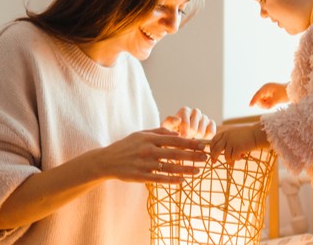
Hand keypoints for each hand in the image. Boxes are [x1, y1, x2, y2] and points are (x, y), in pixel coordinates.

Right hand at [89, 128, 207, 184]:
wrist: (107, 160)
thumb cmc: (127, 146)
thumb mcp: (141, 134)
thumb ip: (159, 132)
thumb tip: (177, 132)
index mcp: (149, 138)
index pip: (175, 140)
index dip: (190, 142)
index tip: (202, 145)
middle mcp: (148, 150)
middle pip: (175, 153)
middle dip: (193, 156)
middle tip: (206, 158)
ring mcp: (144, 164)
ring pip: (169, 167)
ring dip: (185, 169)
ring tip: (198, 171)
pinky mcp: (140, 176)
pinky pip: (159, 179)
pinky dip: (172, 180)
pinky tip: (182, 181)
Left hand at [161, 107, 216, 138]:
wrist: (178, 136)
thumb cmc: (170, 132)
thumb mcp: (166, 127)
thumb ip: (169, 122)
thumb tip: (178, 120)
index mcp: (184, 111)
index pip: (186, 123)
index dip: (182, 134)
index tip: (181, 140)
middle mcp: (195, 112)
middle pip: (194, 129)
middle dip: (188, 138)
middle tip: (184, 143)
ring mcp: (204, 118)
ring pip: (202, 132)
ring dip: (195, 140)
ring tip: (190, 143)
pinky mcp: (211, 124)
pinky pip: (211, 132)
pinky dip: (206, 139)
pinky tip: (200, 143)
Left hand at [209, 123, 270, 163]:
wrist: (257, 134)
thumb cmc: (248, 136)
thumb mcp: (235, 134)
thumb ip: (227, 141)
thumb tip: (222, 153)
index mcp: (226, 133)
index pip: (214, 140)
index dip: (211, 147)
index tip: (212, 153)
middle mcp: (227, 137)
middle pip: (216, 149)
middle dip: (214, 157)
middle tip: (213, 162)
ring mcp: (232, 142)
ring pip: (226, 156)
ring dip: (230, 160)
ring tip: (235, 160)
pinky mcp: (237, 148)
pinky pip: (233, 158)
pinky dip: (237, 158)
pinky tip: (242, 155)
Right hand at [249, 83, 289, 108]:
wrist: (292, 91)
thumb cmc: (286, 92)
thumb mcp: (279, 98)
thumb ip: (271, 102)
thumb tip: (266, 106)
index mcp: (266, 88)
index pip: (258, 95)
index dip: (253, 101)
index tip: (250, 106)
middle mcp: (264, 90)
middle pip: (258, 100)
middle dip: (262, 104)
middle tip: (270, 106)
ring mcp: (266, 94)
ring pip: (261, 103)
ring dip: (265, 106)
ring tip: (273, 104)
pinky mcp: (268, 97)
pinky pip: (264, 104)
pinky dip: (268, 106)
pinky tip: (273, 104)